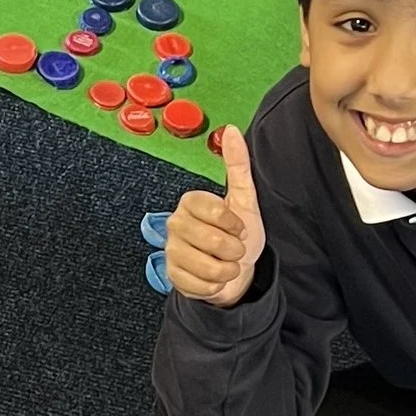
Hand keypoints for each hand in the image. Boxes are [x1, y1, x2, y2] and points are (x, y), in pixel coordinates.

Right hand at [164, 125, 266, 304]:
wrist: (235, 271)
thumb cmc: (239, 235)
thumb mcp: (245, 199)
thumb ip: (237, 165)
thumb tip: (230, 130)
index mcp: (190, 203)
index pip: (213, 211)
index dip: (233, 223)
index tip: (238, 227)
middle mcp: (175, 224)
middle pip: (212, 241)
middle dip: (234, 250)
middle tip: (235, 249)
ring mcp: (171, 250)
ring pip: (208, 266)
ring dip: (227, 270)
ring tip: (226, 264)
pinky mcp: (172, 275)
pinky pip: (200, 285)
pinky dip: (215, 285)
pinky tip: (215, 278)